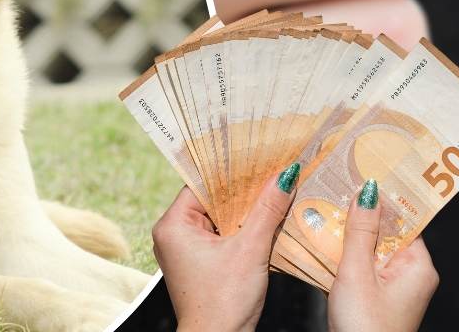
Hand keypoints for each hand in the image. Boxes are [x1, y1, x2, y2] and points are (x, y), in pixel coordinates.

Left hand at [151, 170, 295, 331]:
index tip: (258, 154)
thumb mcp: (250, 249)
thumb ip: (267, 208)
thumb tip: (285, 175)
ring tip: (274, 190)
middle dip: (245, 189)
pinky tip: (267, 218)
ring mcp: (187, 249)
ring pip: (222, 215)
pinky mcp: (201, 262)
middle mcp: (174, 234)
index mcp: (173, 225)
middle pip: (214, 198)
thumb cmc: (223, 303)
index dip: (232, 169)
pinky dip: (244, 227)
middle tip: (272, 170)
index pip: (203, 182)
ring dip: (247, 208)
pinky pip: (224, 233)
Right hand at [328, 181, 438, 331]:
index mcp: (418, 266)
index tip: (365, 169)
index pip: (404, 218)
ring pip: (369, 248)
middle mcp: (410, 274)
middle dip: (359, 212)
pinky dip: (344, 255)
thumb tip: (369, 191)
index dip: (383, 195)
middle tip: (337, 184)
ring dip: (347, 234)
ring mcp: (393, 287)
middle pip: (385, 231)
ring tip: (324, 207)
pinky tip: (323, 242)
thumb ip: (360, 231)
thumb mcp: (357, 273)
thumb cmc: (365, 330)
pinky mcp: (375, 298)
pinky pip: (361, 266)